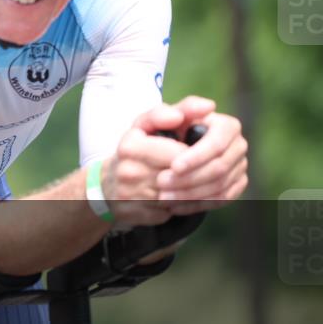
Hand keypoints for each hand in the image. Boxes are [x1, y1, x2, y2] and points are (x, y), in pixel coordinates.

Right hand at [103, 96, 217, 225]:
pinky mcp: (138, 216)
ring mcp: (132, 197)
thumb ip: (172, 112)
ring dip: (202, 192)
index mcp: (131, 147)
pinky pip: (174, 213)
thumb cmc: (134, 150)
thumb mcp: (145, 124)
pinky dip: (190, 206)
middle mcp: (129, 172)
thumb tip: (206, 106)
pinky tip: (196, 198)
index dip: (198, 156)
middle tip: (215, 170)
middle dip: (203, 175)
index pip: (179, 155)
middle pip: (182, 178)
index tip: (206, 153)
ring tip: (211, 183)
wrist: (107, 185)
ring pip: (182, 199)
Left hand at [156, 109, 248, 215]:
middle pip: (220, 168)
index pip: (217, 143)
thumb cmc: (160, 133)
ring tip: (163, 197)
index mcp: (226, 125)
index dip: (197, 157)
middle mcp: (238, 145)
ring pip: (220, 186)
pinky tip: (175, 206)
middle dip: (190, 178)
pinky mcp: (237, 185)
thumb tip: (207, 106)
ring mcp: (240, 166)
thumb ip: (170, 111)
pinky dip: (197, 204)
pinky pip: (221, 200)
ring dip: (190, 194)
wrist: (166, 154)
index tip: (174, 167)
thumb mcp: (155, 120)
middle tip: (162, 184)